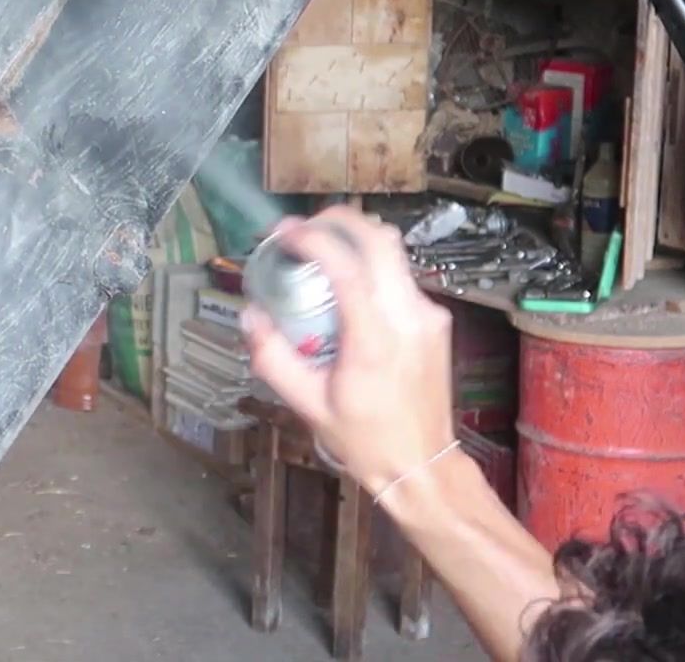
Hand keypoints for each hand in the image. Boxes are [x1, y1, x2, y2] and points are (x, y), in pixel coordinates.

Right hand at [242, 207, 458, 498]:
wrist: (423, 464)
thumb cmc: (368, 440)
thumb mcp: (308, 405)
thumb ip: (273, 358)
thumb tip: (250, 316)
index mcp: (375, 340)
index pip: (348, 267)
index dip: (313, 239)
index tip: (285, 233)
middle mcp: (408, 318)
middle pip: (379, 239)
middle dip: (338, 221)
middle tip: (303, 227)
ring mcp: (428, 315)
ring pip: (393, 252)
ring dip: (354, 240)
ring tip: (319, 251)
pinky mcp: (434, 319)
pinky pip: (399, 275)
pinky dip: (370, 265)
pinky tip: (345, 286)